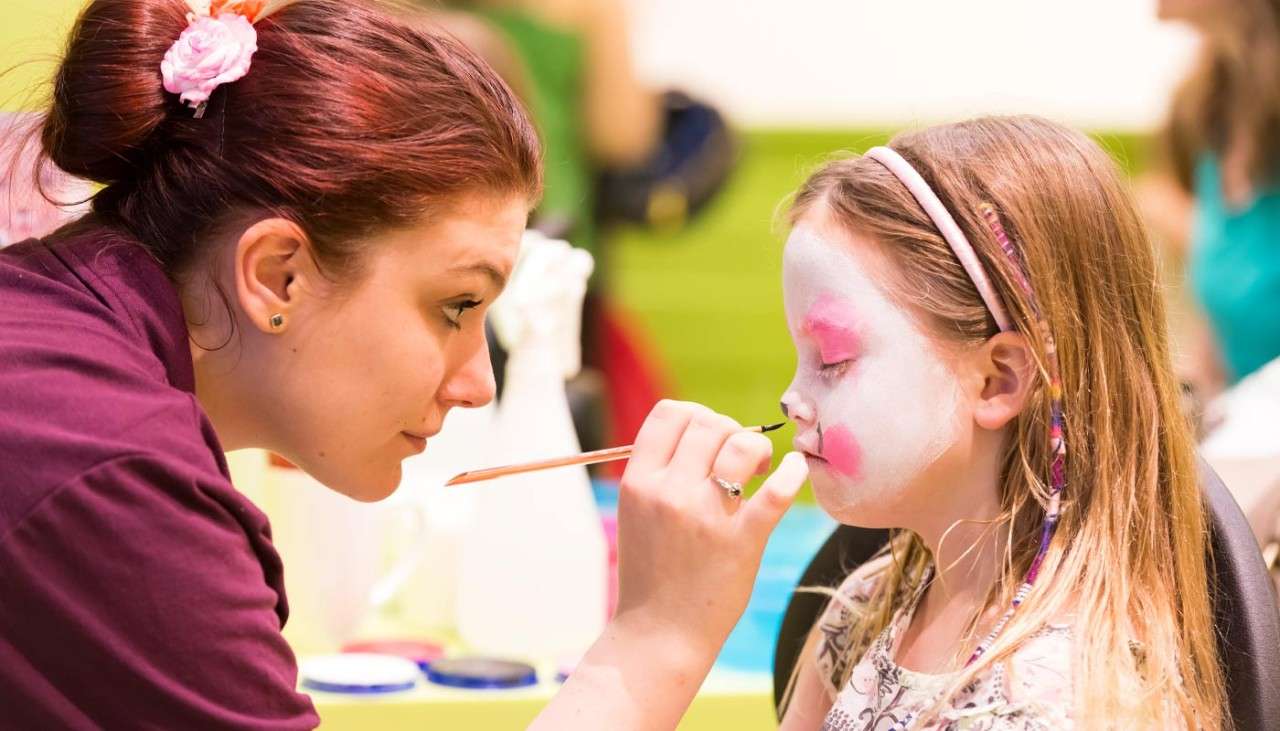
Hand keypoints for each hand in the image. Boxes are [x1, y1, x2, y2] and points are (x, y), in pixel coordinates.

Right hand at [613, 400, 809, 655]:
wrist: (660, 633)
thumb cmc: (652, 572)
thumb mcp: (637, 513)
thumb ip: (659, 472)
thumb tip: (702, 432)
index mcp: (638, 482)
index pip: (669, 413)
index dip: (695, 414)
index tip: (710, 437)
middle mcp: (668, 492)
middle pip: (708, 422)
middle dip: (729, 429)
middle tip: (739, 457)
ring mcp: (705, 516)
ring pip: (741, 444)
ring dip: (757, 447)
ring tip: (760, 468)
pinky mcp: (742, 541)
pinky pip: (776, 491)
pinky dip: (792, 472)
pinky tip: (794, 470)